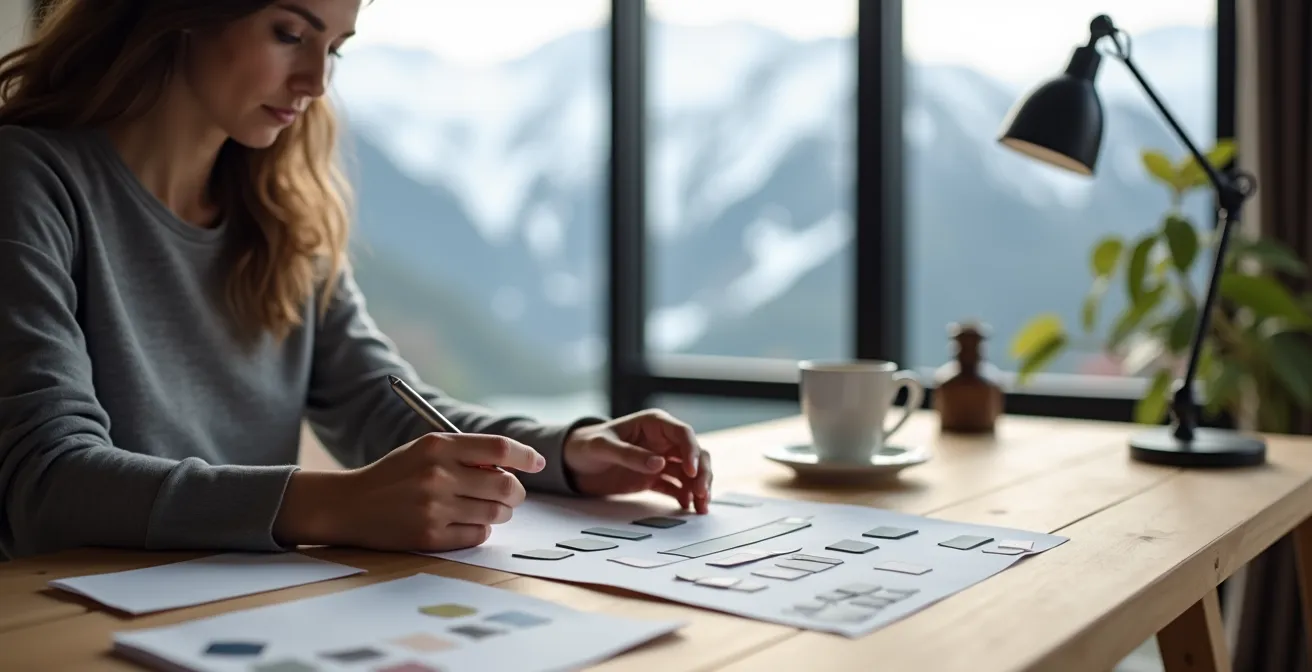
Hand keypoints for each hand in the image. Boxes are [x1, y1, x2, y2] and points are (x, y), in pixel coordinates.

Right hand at [274, 433, 544, 551]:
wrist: (350, 505)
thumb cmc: (395, 475)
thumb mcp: (425, 450)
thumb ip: (465, 453)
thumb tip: (511, 466)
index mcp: (438, 446)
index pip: (499, 447)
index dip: (525, 455)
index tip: (536, 462)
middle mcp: (438, 475)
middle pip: (505, 484)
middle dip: (515, 492)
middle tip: (510, 494)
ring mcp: (434, 507)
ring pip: (496, 513)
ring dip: (499, 512)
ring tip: (486, 508)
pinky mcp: (430, 535)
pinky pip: (478, 535)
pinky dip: (479, 530)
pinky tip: (465, 523)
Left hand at [563, 410, 712, 512]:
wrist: (572, 462)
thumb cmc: (585, 445)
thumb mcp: (603, 447)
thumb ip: (630, 455)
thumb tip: (659, 464)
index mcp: (654, 423)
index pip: (683, 434)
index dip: (692, 452)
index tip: (692, 472)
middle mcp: (662, 440)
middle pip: (694, 454)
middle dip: (702, 474)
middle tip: (703, 494)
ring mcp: (660, 460)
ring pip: (690, 473)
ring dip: (698, 489)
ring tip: (700, 508)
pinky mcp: (655, 478)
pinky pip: (676, 487)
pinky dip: (685, 497)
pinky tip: (687, 508)